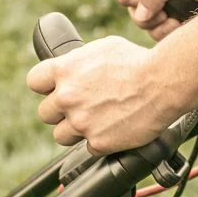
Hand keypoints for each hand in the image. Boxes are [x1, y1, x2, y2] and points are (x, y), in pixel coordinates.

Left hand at [26, 36, 177, 155]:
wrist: (164, 82)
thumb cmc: (137, 61)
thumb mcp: (101, 48)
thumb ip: (78, 62)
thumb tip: (71, 68)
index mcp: (64, 70)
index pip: (34, 82)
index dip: (45, 86)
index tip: (54, 89)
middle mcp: (67, 97)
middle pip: (45, 113)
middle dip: (60, 111)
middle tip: (80, 107)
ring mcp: (81, 122)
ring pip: (61, 135)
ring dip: (75, 130)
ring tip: (96, 120)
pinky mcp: (98, 142)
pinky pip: (88, 148)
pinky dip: (99, 141)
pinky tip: (113, 129)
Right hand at [116, 0, 197, 39]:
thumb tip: (139, 15)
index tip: (139, 1)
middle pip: (134, 11)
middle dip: (147, 16)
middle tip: (164, 13)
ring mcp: (167, 7)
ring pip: (148, 26)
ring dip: (159, 27)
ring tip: (176, 20)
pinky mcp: (178, 22)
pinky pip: (163, 35)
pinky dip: (171, 34)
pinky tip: (184, 25)